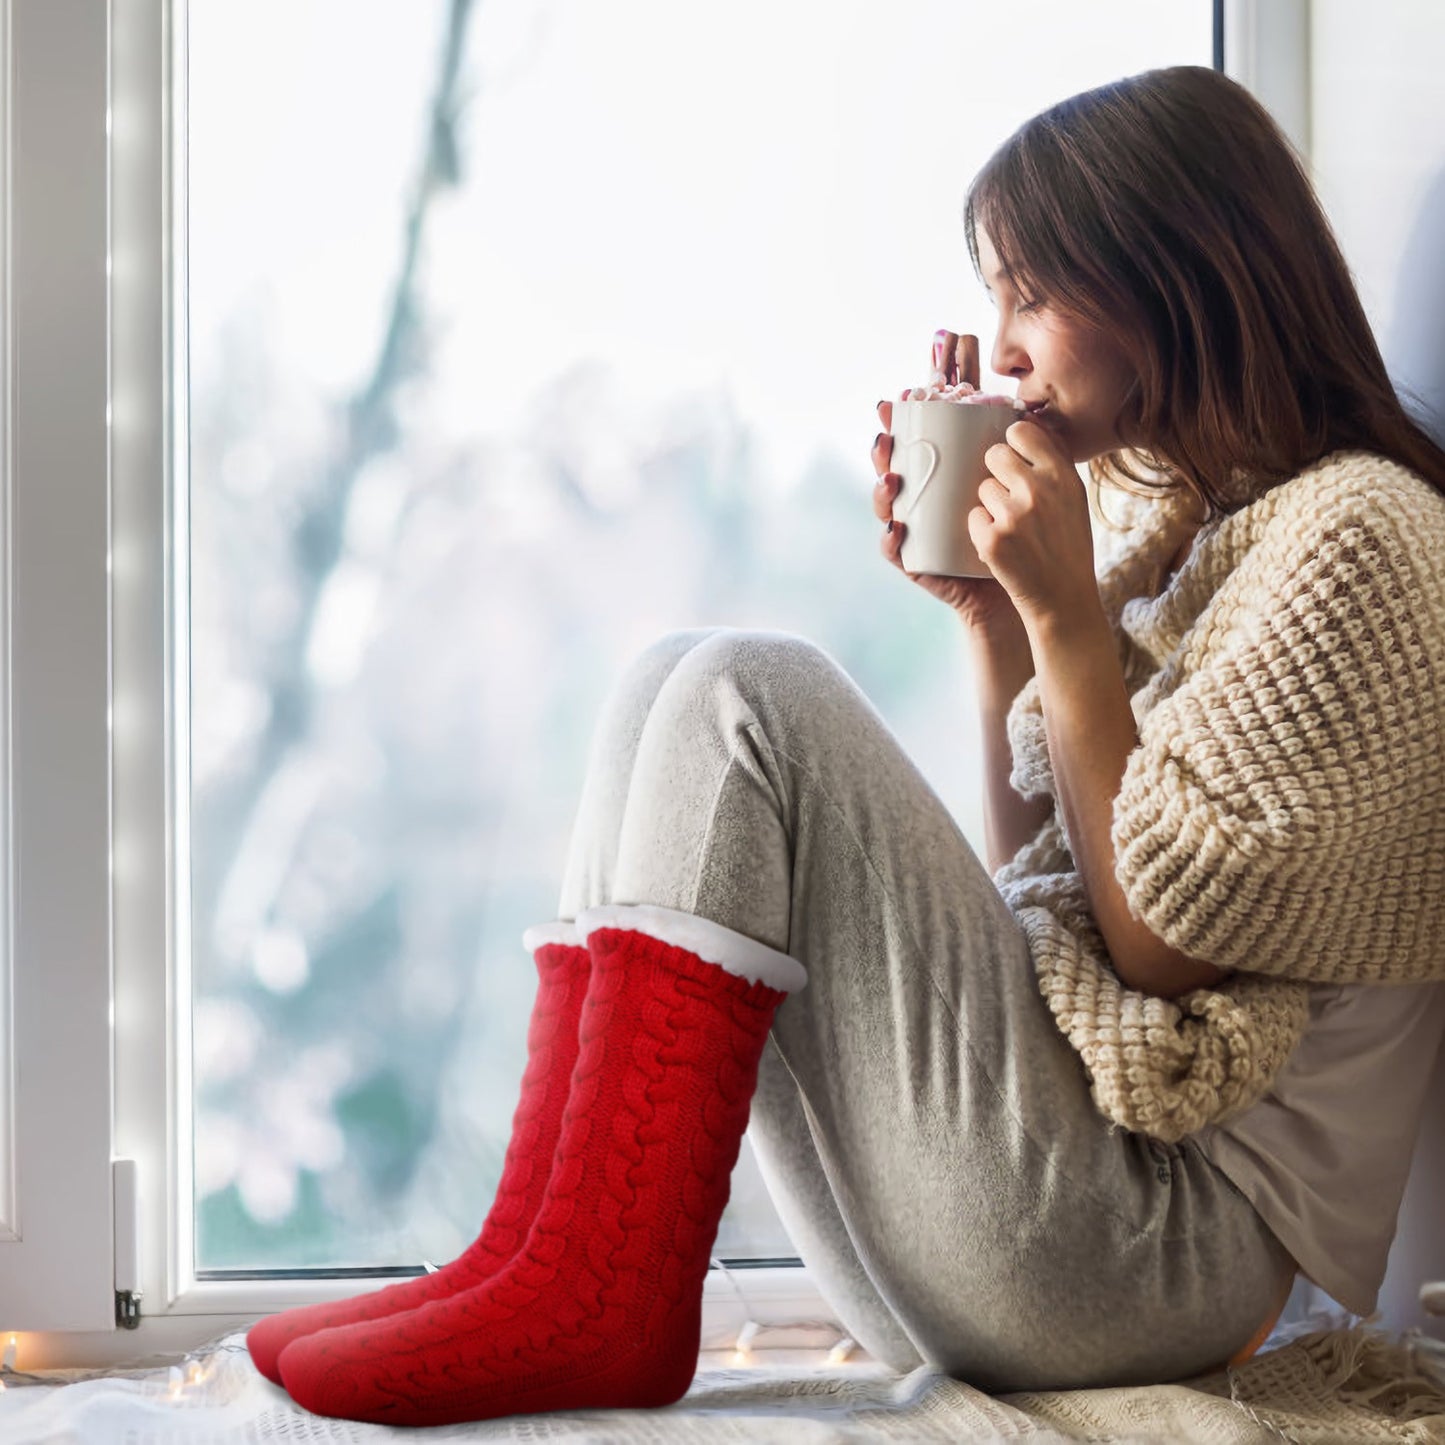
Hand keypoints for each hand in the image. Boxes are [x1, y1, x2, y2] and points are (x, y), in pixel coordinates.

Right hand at [872, 330, 1023, 640]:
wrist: (1026, 587)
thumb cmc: (1026, 533)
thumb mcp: (1023, 486)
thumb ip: (1021, 453)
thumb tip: (1025, 410)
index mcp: (947, 475)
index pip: (922, 439)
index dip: (907, 416)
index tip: (903, 394)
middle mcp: (925, 497)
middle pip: (894, 465)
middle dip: (884, 446)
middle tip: (885, 431)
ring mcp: (916, 528)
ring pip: (887, 503)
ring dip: (882, 488)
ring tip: (891, 477)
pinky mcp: (916, 560)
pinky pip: (895, 549)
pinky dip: (891, 539)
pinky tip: (896, 528)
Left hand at [970, 420, 1100, 634]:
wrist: (1064, 597)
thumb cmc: (1067, 542)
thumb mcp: (1073, 497)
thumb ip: (1052, 459)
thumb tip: (1026, 420)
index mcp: (1062, 475)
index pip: (1021, 431)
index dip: (1013, 443)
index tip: (1016, 458)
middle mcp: (1039, 490)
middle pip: (994, 455)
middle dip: (996, 473)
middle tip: (1012, 499)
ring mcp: (1014, 516)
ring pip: (982, 489)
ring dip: (991, 506)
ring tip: (1016, 529)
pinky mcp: (993, 540)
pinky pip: (974, 517)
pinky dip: (983, 531)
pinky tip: (1006, 547)